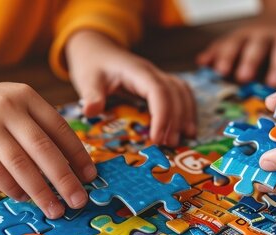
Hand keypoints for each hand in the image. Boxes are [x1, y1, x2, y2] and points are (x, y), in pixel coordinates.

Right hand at [0, 72, 95, 218]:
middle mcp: (8, 107)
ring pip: (19, 164)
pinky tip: (24, 198)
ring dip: (40, 191)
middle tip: (78, 201)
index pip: (59, 128)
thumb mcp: (17, 107)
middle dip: (64, 178)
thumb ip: (40, 129)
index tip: (90, 177)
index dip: (78, 155)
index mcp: (27, 97)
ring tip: (55, 209)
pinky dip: (12, 188)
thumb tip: (73, 167)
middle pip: (43, 148)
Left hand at [65, 30, 195, 146]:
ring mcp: (158, 77)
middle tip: (170, 144)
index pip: (158, 91)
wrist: (97, 49)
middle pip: (175, 93)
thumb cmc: (93, 65)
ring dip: (186, 114)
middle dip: (176, 119)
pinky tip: (187, 127)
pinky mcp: (160, 84)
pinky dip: (188, 110)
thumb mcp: (87, 79)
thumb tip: (90, 112)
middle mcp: (152, 72)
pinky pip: (181, 94)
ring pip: (182, 92)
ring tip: (186, 137)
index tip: (156, 138)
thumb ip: (91, 95)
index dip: (162, 115)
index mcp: (136, 71)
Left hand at [196, 0, 275, 86]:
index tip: (220, 70)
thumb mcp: (240, 38)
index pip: (234, 44)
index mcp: (247, 35)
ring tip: (274, 83)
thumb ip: (221, 51)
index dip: (226, 56)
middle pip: (257, 47)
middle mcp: (267, 35)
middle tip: (243, 77)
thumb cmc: (260, 35)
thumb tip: (201, 62)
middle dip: (250, 61)